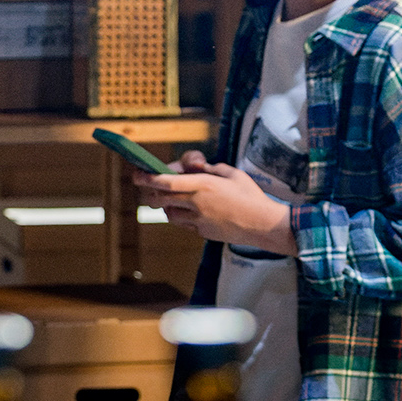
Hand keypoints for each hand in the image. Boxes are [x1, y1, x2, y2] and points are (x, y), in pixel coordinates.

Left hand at [134, 162, 296, 255]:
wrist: (264, 225)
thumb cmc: (251, 196)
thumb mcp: (232, 174)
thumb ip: (210, 169)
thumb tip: (196, 168)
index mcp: (203, 185)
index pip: (167, 182)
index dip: (148, 178)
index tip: (137, 174)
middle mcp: (197, 203)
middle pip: (161, 199)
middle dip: (150, 193)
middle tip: (148, 188)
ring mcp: (199, 220)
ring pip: (170, 213)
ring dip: (167, 205)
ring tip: (173, 198)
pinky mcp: (202, 232)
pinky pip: (184, 224)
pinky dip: (181, 216)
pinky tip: (190, 210)